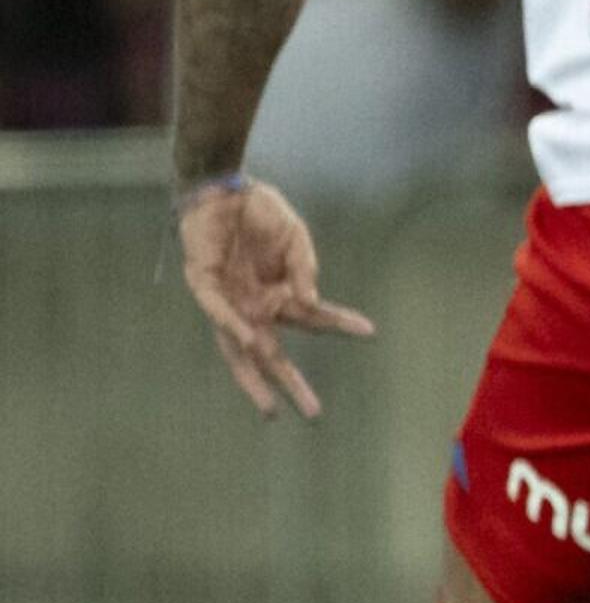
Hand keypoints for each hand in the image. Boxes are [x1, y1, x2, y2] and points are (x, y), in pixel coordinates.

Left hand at [175, 178, 373, 417]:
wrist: (223, 188)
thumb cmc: (258, 212)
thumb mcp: (294, 239)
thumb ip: (304, 270)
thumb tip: (312, 303)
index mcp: (278, 294)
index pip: (314, 318)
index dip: (341, 324)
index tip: (370, 331)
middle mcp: (253, 305)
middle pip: (272, 354)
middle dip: (291, 383)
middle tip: (315, 413)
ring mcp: (228, 300)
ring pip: (238, 349)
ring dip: (254, 377)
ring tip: (270, 405)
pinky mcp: (205, 284)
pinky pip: (218, 312)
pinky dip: (233, 327)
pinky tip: (252, 340)